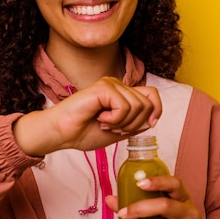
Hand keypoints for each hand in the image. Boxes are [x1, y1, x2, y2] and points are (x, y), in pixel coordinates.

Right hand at [13, 76, 161, 153]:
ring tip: (105, 125)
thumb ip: (135, 125)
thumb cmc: (84, 132)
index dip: (157, 110)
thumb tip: (152, 119)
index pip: (152, 95)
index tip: (148, 125)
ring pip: (138, 105)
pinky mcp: (103, 87)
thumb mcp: (118, 132)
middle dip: (136, 123)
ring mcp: (110, 84)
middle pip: (148, 102)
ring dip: (123, 123)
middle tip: (115, 129)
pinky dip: (115, 119)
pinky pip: (123, 106)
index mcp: (122, 94)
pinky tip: (100, 119)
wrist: (62, 134)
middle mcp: (118, 86)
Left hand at [105, 176, 219, 218]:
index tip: (139, 183)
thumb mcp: (156, 215)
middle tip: (122, 215)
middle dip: (141, 209)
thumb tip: (110, 199)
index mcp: (182, 199)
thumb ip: (134, 206)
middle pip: (166, 206)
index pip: (174, 183)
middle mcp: (190, 213)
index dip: (158, 182)